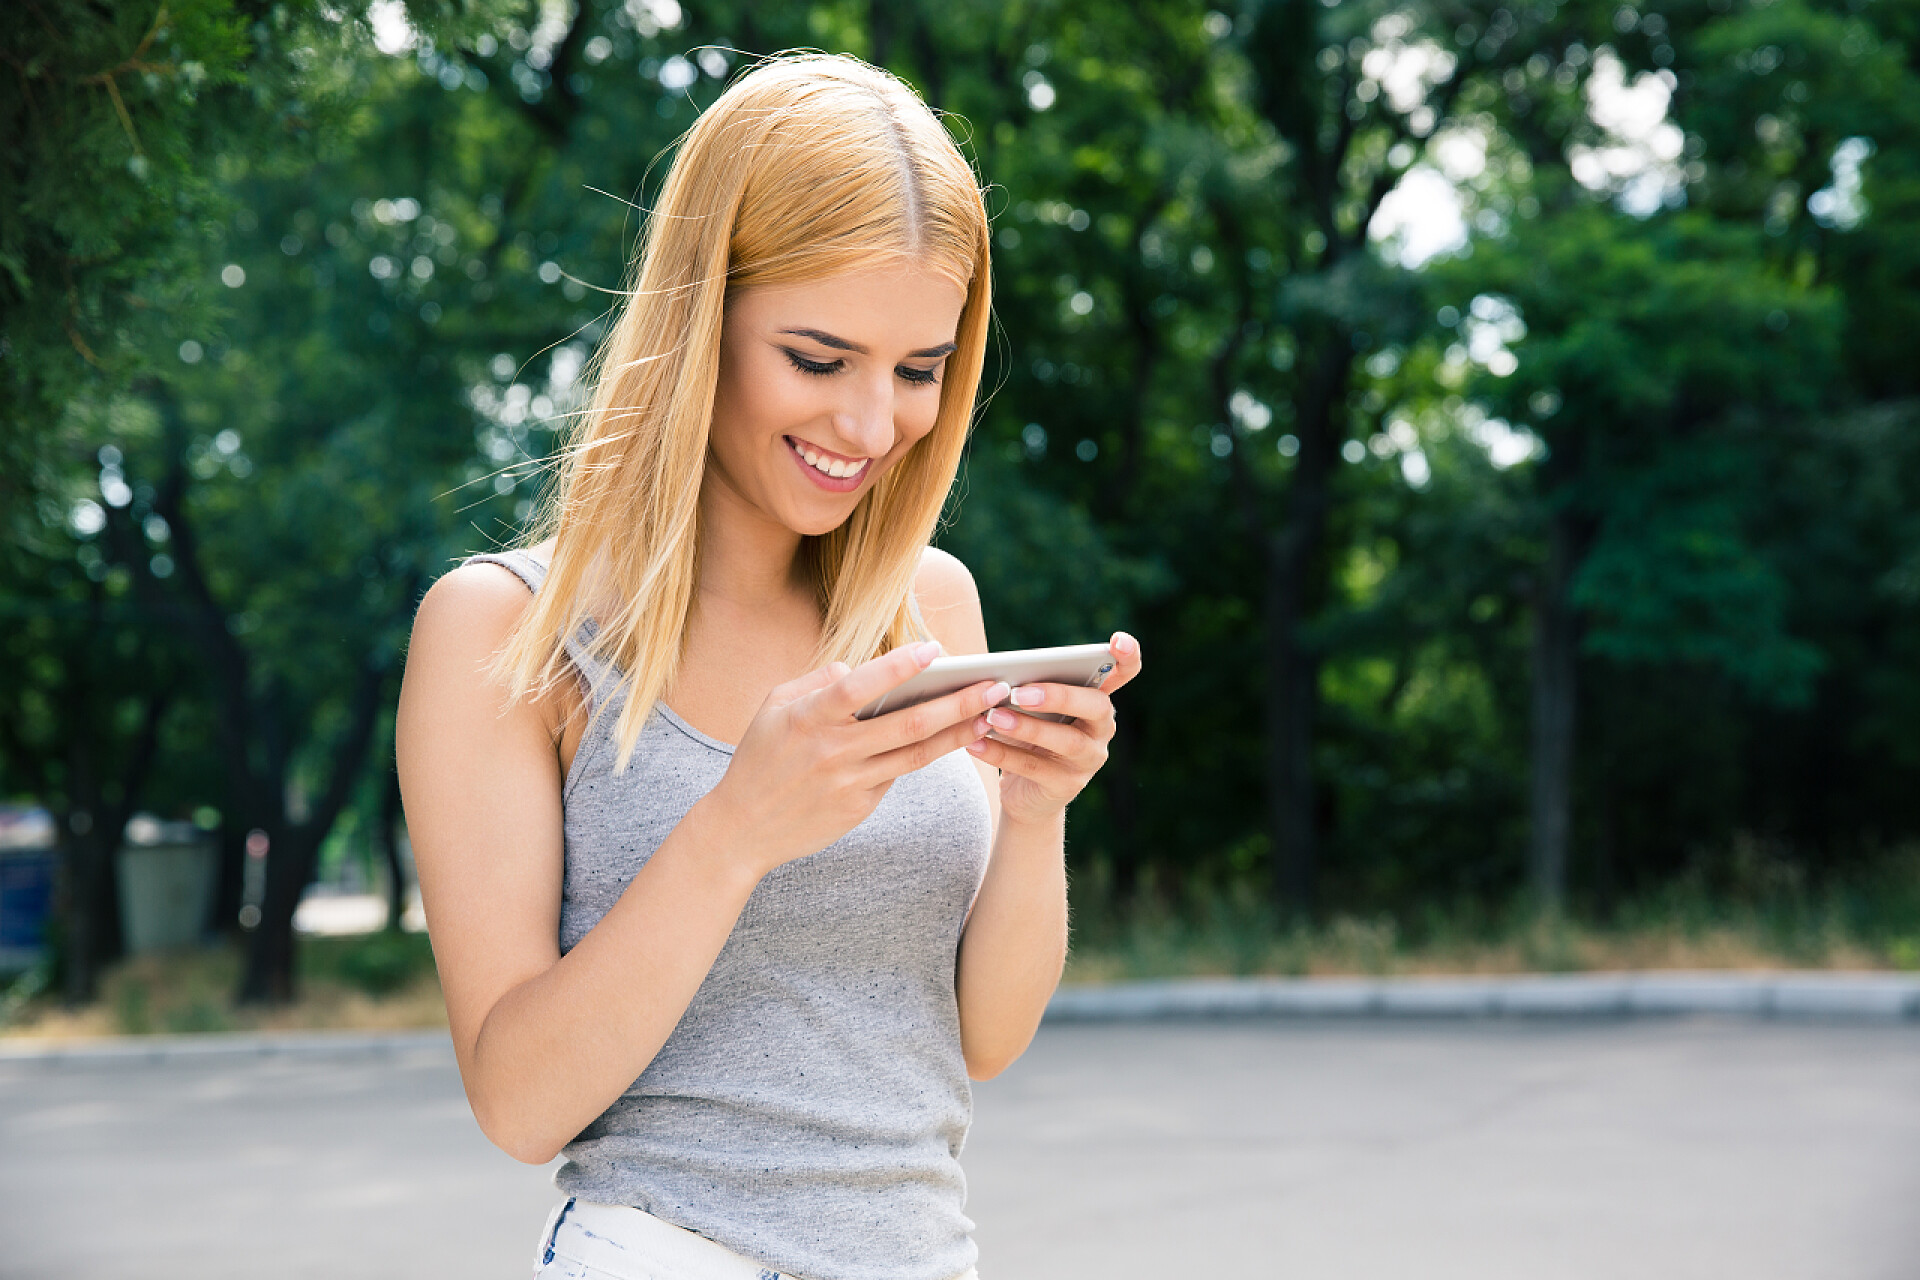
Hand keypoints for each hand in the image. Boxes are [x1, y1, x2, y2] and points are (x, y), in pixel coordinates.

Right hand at [703, 640, 1008, 877]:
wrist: (743, 829)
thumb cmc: (760, 757)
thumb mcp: (773, 708)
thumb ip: (817, 683)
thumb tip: (857, 668)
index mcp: (809, 717)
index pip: (860, 686)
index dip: (899, 667)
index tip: (937, 650)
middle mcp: (833, 750)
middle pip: (908, 723)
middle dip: (958, 702)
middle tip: (996, 686)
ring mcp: (849, 781)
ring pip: (916, 753)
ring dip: (959, 733)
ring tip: (991, 715)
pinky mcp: (859, 806)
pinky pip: (898, 774)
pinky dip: (929, 755)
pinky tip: (958, 739)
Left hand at [962, 631, 1141, 827]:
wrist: (1025, 794)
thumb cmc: (1027, 736)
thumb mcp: (1030, 709)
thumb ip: (1025, 688)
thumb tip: (994, 675)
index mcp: (1096, 699)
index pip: (1125, 672)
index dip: (1129, 656)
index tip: (1117, 640)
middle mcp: (1102, 728)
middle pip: (1096, 706)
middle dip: (1059, 696)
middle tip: (1019, 692)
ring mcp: (1089, 759)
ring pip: (1066, 741)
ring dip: (1027, 727)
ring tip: (992, 717)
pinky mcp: (1068, 786)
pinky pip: (1035, 767)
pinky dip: (1002, 753)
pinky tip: (975, 744)